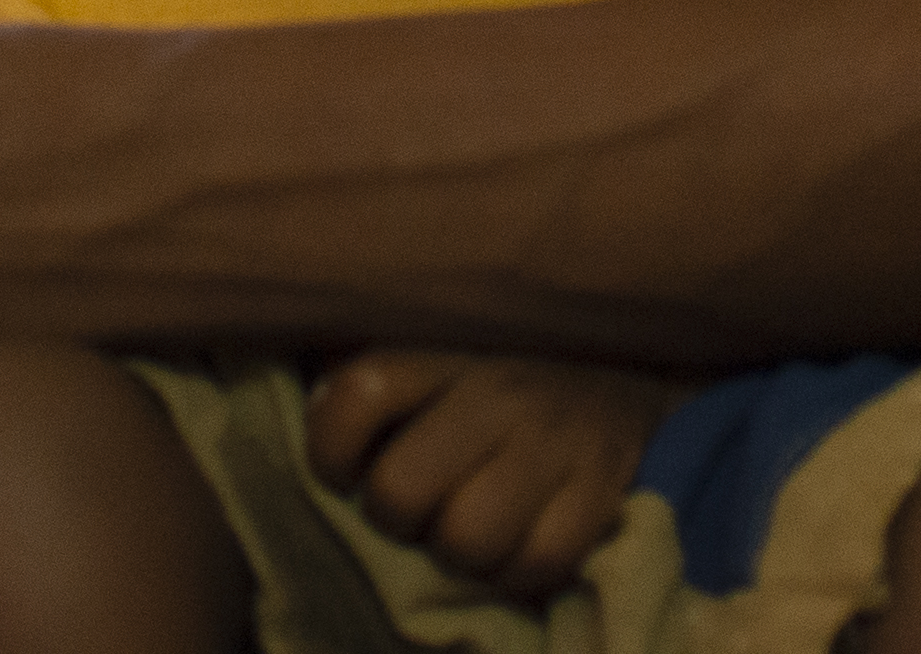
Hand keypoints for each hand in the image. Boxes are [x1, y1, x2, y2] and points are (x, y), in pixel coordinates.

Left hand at [309, 350, 672, 599]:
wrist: (624, 363)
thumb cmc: (493, 372)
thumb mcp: (426, 348)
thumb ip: (359, 372)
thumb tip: (296, 409)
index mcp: (440, 348)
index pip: (356, 395)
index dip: (330, 451)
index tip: (344, 468)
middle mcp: (495, 388)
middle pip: (399, 493)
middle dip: (398, 518)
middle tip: (420, 507)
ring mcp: (554, 437)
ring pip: (466, 541)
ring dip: (458, 554)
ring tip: (468, 527)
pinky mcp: (603, 486)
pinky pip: (537, 563)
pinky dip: (518, 573)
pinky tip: (516, 544)